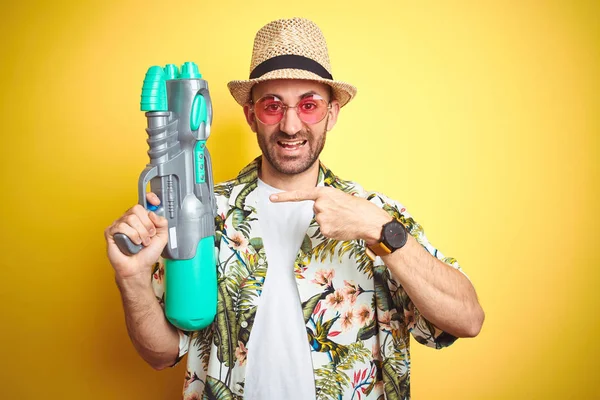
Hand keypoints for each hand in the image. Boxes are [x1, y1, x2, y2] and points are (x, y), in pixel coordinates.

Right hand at [104, 192, 168, 282]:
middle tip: (149, 235)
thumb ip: (163, 223)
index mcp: (141, 218)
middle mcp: (129, 219)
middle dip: (147, 224)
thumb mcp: (162, 237)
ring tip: (142, 242)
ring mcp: (119, 224)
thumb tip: (153, 213)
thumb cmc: (147, 254)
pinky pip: (122, 226)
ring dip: (141, 233)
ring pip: (131, 218)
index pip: (143, 201)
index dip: (149, 198)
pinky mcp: (111, 232)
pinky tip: (133, 243)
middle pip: (137, 208)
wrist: (138, 268)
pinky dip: (131, 236)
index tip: (155, 202)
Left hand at [270, 187, 391, 243]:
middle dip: (326, 211)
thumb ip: (325, 200)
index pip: (300, 194)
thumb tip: (318, 208)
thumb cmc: (356, 207)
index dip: (284, 197)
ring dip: (330, 220)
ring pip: (320, 219)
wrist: (368, 220)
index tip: (272, 199)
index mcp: (323, 193)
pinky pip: (324, 229)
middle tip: (340, 210)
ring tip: (343, 218)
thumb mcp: (339, 196)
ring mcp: (321, 218)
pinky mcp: (325, 230)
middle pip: (315, 209)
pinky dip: (332, 229)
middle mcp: (320, 204)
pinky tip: (342, 226)